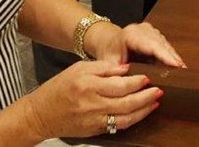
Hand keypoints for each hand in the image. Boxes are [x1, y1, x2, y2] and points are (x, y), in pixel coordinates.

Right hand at [23, 61, 161, 138]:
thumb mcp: (77, 69)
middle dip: (145, 96)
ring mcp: (94, 120)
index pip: (119, 84)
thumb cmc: (58, 88)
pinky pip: (118, 126)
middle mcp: (92, 104)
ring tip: (155, 101)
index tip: (148, 76)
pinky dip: (132, 119)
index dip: (136, 81)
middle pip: (126, 102)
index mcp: (87, 85)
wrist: (40, 115)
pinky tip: (141, 113)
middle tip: (158, 90)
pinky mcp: (94, 131)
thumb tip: (125, 68)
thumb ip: (102, 68)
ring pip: (125, 117)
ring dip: (143, 110)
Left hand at [86, 22, 186, 68]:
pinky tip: (177, 66)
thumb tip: (134, 85)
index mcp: (130, 35)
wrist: (106, 41)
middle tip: (184, 72)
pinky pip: (164, 45)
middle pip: (161, 44)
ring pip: (165, 44)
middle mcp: (142, 29)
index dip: (164, 55)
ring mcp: (150, 31)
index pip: (151, 45)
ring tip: (183, 71)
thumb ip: (120, 73)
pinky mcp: (154, 35)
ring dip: (173, 57)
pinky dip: (171, 56)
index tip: (176, 65)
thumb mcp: (110, 64)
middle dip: (173, 58)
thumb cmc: (108, 53)